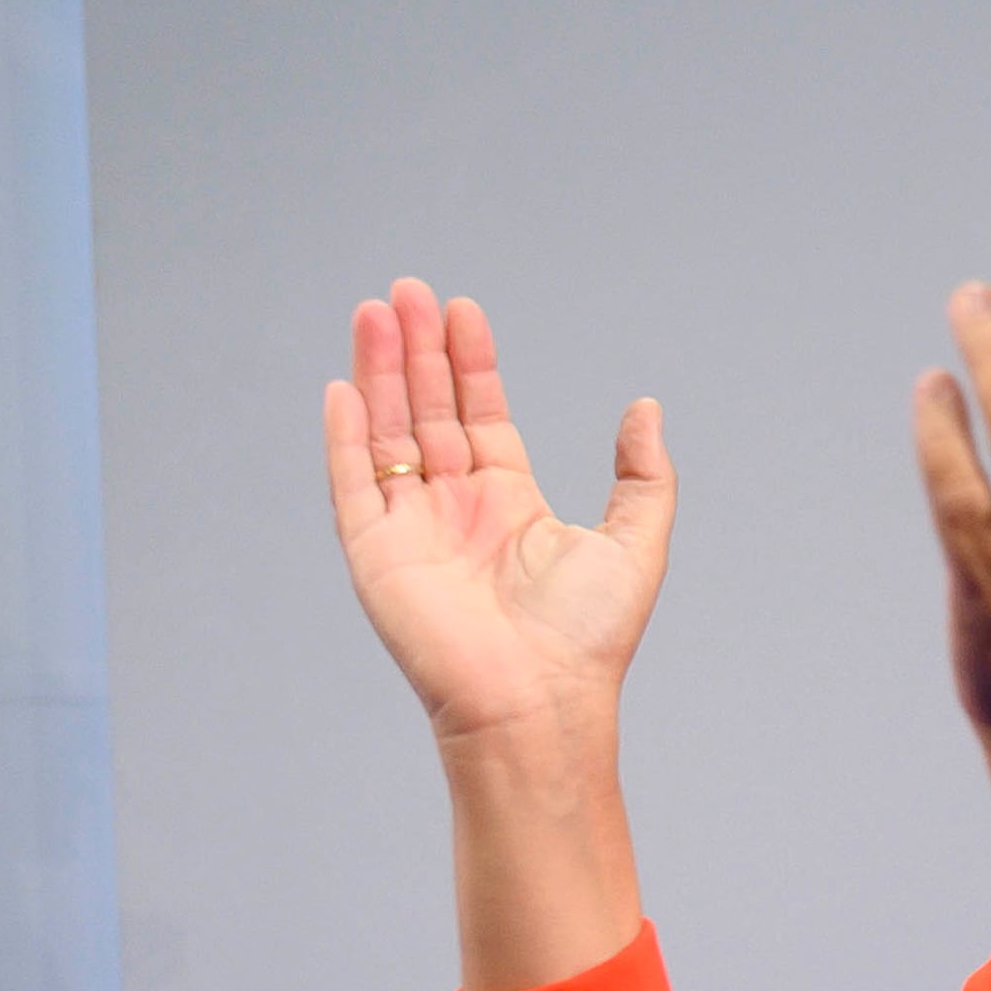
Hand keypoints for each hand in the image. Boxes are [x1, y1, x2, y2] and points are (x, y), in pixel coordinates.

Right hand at [326, 279, 671, 742]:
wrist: (537, 701)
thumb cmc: (587, 638)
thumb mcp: (636, 543)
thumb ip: (643, 475)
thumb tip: (646, 409)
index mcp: (509, 506)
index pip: (481, 416)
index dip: (470, 364)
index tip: (462, 309)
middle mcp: (455, 512)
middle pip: (428, 412)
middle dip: (418, 351)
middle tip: (407, 289)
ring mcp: (411, 530)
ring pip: (389, 433)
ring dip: (381, 373)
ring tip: (377, 310)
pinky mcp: (375, 555)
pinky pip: (353, 484)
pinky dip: (345, 437)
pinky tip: (344, 386)